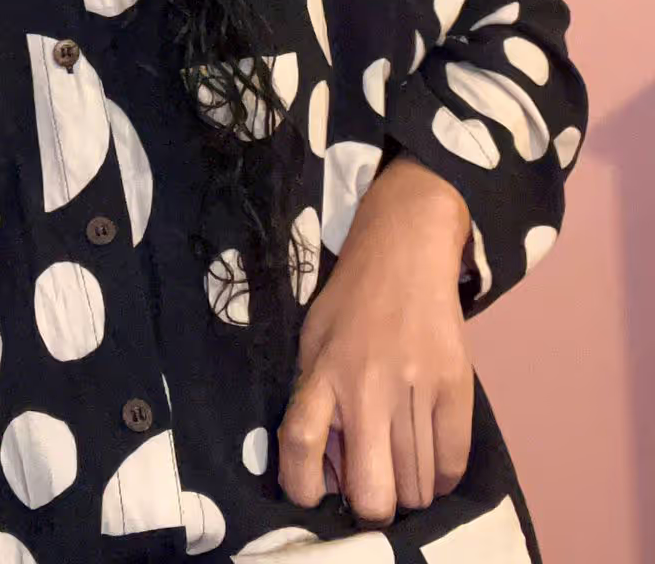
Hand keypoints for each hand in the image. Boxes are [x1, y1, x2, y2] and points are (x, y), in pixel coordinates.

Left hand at [277, 155, 474, 522]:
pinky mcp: (456, 386)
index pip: (300, 446)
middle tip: (373, 489)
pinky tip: (430, 460)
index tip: (316, 495)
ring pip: (416, 489)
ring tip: (402, 466)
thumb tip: (329, 473)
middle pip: (372, 493)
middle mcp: (366, 386)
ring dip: (408, 491)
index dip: (303, 488)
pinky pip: (452, 466)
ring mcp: (415, 388)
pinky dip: (440, 478)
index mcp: (322, 373)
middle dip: (372, 508)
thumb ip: (314, 400)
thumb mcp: (314, 340)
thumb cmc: (352, 301)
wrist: (406, 248)